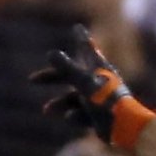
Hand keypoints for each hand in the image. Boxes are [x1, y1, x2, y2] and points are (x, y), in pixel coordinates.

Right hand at [32, 24, 155, 149]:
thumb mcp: (83, 82)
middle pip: (70, 74)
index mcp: (96, 67)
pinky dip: (75, 116)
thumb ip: (67, 68)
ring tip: (46, 110)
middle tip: (32, 80)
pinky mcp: (99, 116)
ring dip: (59, 103)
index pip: (85, 47)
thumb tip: (51, 54)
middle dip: (52, 77)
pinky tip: (70, 119)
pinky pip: (82, 114)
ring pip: (73, 97)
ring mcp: (98, 98)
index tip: (77, 28)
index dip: (80, 38)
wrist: (123, 127)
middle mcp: (97, 80)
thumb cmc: (104, 99)